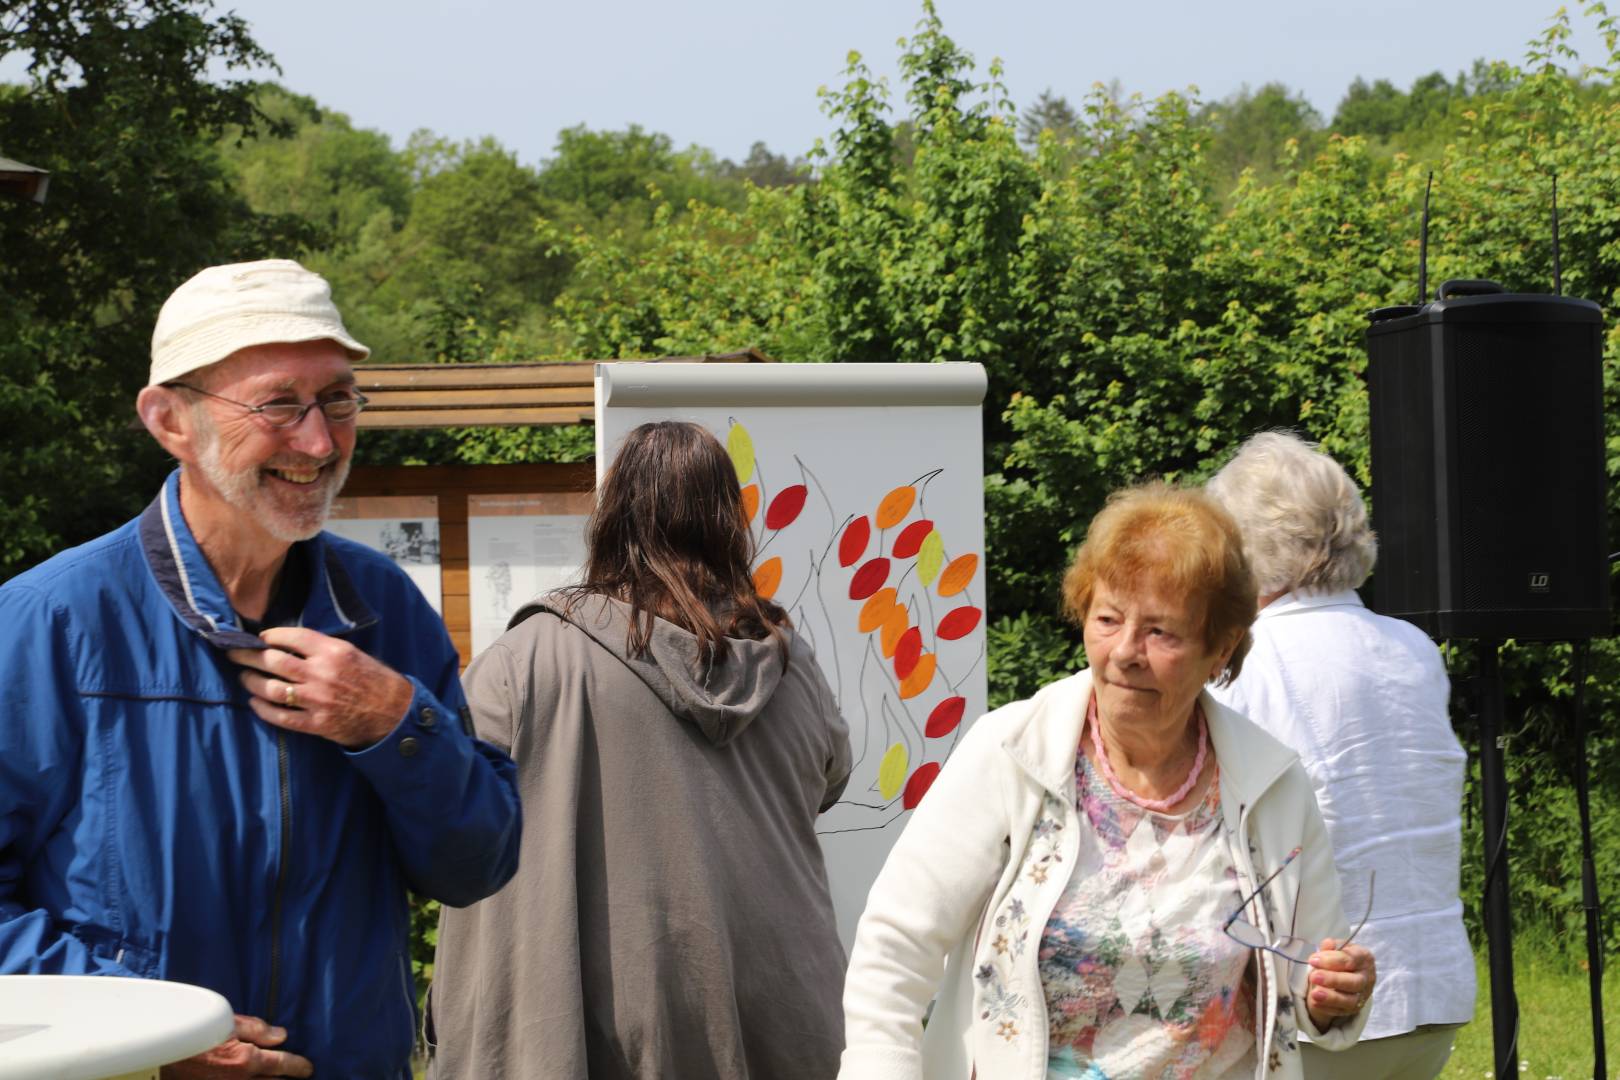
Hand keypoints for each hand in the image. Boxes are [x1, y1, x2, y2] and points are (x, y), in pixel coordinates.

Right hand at [160, 1014, 313, 1077]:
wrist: (160, 1051)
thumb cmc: (193, 1031)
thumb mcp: (226, 1022)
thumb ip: (256, 1029)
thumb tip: (281, 1036)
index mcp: (246, 1061)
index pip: (283, 1065)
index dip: (299, 1067)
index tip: (308, 1068)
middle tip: (299, 1077)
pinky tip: (253, 1078)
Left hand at [228, 626, 413, 749]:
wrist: (393, 712)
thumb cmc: (373, 679)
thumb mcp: (352, 653)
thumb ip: (323, 648)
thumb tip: (289, 643)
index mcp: (334, 651)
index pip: (292, 637)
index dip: (270, 635)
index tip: (259, 637)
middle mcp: (322, 674)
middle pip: (274, 661)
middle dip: (248, 655)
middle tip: (234, 653)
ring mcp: (317, 700)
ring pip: (272, 688)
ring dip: (251, 681)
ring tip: (244, 677)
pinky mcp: (316, 723)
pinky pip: (281, 716)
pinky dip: (263, 709)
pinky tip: (255, 703)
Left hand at [1304, 938, 1375, 1029]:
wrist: (1346, 973)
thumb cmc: (1340, 957)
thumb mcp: (1336, 947)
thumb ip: (1331, 946)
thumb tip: (1327, 944)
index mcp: (1364, 958)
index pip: (1351, 959)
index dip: (1332, 960)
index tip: (1313, 960)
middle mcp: (1367, 978)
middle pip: (1353, 982)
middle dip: (1333, 980)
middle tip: (1314, 976)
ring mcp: (1363, 995)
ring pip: (1350, 1000)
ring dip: (1331, 998)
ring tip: (1314, 994)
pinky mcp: (1355, 1008)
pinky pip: (1342, 1011)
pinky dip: (1328, 1008)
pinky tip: (1316, 1003)